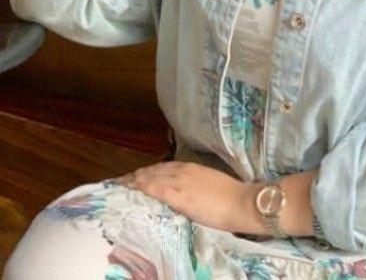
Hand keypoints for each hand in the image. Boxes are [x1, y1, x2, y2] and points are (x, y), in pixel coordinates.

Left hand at [114, 161, 246, 231]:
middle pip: (153, 171)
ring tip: (121, 184)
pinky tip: (131, 189)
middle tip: (122, 180)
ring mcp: (179, 181)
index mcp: (190, 168)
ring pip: (150, 177)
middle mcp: (182, 170)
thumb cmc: (230, 196)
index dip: (147, 172)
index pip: (162, 168)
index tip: (135, 176)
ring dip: (134, 180)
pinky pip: (154, 188)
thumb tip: (184, 193)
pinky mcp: (178, 195)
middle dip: (136, 176)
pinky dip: (141, 187)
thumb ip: (193, 186)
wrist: (240, 201)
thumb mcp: (208, 185)